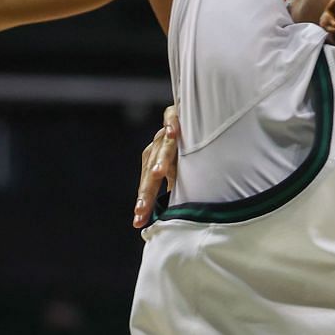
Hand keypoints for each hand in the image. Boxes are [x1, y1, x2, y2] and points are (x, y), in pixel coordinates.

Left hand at [133, 105, 180, 227]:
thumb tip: (174, 211)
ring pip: (163, 147)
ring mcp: (166, 132)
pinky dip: (172, 125)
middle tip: (141, 210)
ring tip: (157, 174)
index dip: (144, 202)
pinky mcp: (177, 114)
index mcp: (155, 161)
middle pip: (151, 171)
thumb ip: (176, 186)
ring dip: (161, 160)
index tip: (138, 222)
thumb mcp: (182, 169)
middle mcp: (158, 147)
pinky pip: (174, 119)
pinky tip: (172, 132)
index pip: (147, 184)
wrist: (196, 112)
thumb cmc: (190, 145)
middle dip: (147, 191)